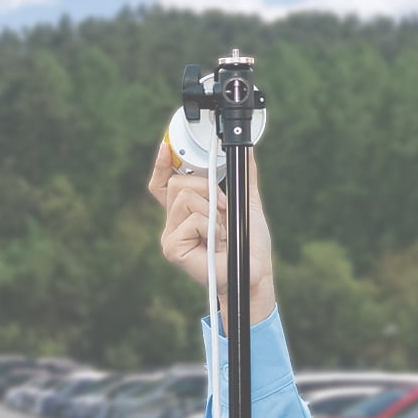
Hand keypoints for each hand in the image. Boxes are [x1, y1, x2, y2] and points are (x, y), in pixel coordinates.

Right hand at [147, 141, 275, 320]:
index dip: (162, 166)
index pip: (164, 185)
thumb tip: (247, 152)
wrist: (255, 270)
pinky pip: (192, 219)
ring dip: (212, 210)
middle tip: (224, 208)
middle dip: (206, 188)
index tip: (166, 147)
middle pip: (177, 184)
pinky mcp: (173, 248)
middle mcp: (174, 223)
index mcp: (186, 212)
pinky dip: (211, 226)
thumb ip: (244, 177)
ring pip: (185, 198)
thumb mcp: (246, 202)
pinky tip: (217, 241)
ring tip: (222, 229)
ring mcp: (171, 236)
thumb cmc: (249, 243)